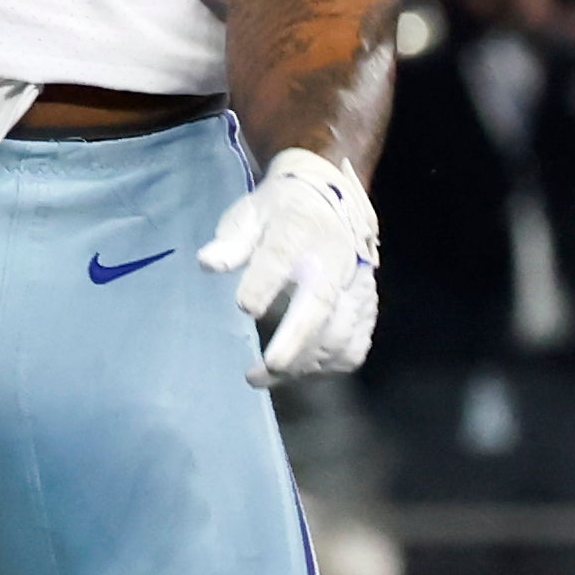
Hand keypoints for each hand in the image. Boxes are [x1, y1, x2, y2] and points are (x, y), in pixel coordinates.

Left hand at [199, 148, 378, 385]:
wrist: (330, 200)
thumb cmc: (280, 213)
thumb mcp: (250, 214)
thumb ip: (232, 241)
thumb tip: (208, 263)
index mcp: (298, 230)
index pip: (280, 258)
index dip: (263, 285)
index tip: (245, 307)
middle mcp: (333, 259)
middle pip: (319, 304)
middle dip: (297, 339)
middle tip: (271, 367)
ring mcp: (355, 285)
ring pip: (340, 333)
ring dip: (306, 362)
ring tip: (268, 374)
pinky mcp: (366, 306)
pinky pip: (354, 345)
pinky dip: (330, 365)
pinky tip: (303, 370)